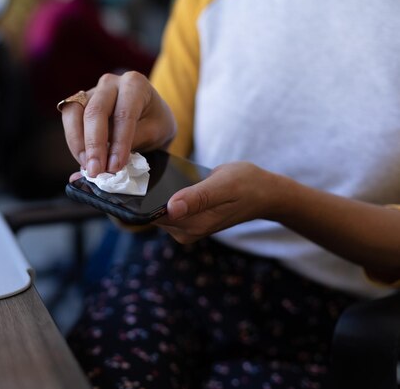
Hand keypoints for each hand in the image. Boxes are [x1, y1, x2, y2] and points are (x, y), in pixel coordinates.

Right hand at [60, 71, 175, 177]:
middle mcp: (110, 83)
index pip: (124, 114)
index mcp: (135, 84)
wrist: (150, 115)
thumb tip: (110, 163)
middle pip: (95, 111)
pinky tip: (83, 158)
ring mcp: (92, 91)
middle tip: (96, 170)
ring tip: (87, 166)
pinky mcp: (79, 101)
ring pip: (74, 112)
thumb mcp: (155, 131)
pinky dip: (73, 141)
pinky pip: (69, 118)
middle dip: (94, 145)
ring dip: (78, 143)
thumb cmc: (155, 122)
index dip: (118, 142)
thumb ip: (133, 142)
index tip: (115, 166)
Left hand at [154, 162, 282, 243]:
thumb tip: (171, 208)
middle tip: (146, 169)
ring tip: (159, 172)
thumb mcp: (224, 184)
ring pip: (157, 210)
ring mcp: (187, 228)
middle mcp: (186, 232)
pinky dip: (165, 194)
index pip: (152, 216)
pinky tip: (168, 179)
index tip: (136, 178)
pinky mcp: (188, 221)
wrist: (265, 194)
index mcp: (192, 225)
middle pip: (151, 213)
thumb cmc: (247, 184)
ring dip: (156, 193)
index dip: (142, 198)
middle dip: (148, 194)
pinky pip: (167, 207)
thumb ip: (198, 197)